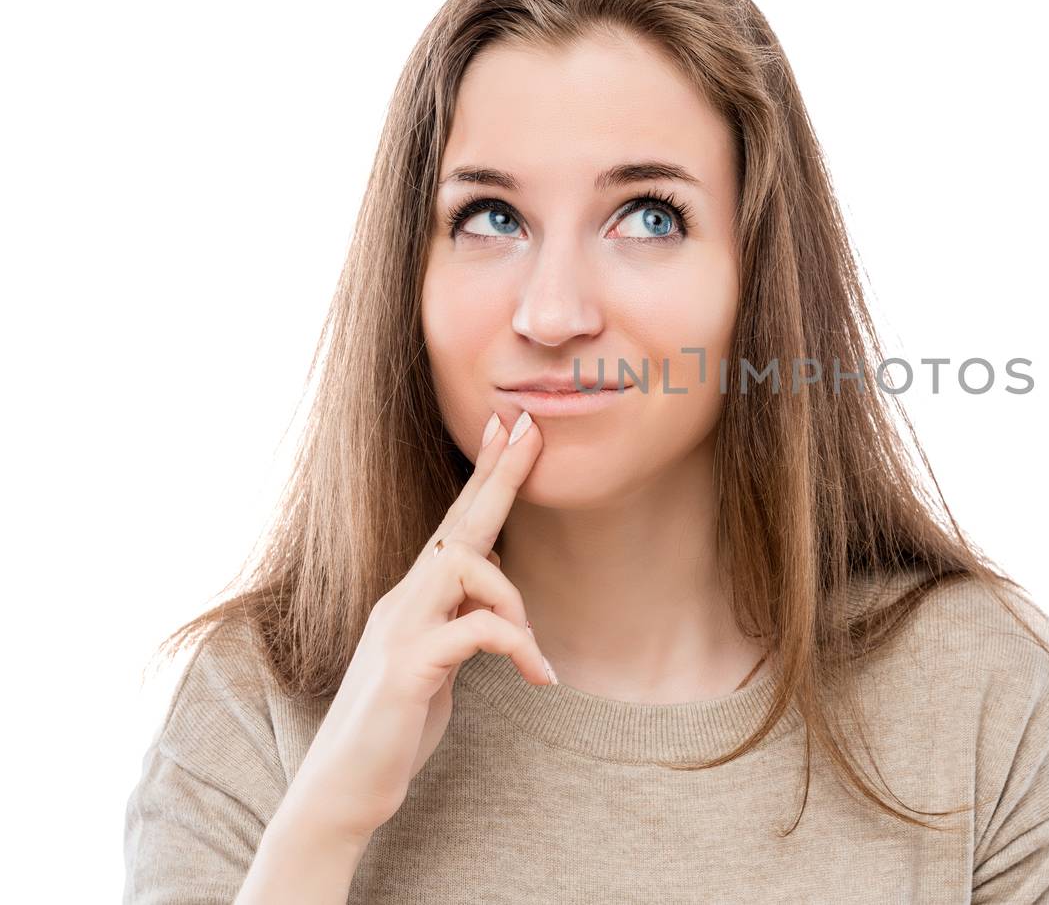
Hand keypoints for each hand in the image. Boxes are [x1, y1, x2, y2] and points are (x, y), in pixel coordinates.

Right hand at [286, 409, 553, 840]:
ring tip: (533, 656)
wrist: (342, 791)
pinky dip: (514, 645)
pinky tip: (537, 677)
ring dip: (513, 602)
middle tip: (528, 428)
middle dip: (497, 475)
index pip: (455, 526)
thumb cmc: (393, 728)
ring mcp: (398, 633)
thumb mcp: (437, 667)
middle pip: (457, 525)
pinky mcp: (405, 671)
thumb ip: (458, 628)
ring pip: (465, 567)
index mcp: (413, 600)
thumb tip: (489, 602)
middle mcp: (401, 603)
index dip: (484, 477)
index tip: (508, 428)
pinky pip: (473, 632)